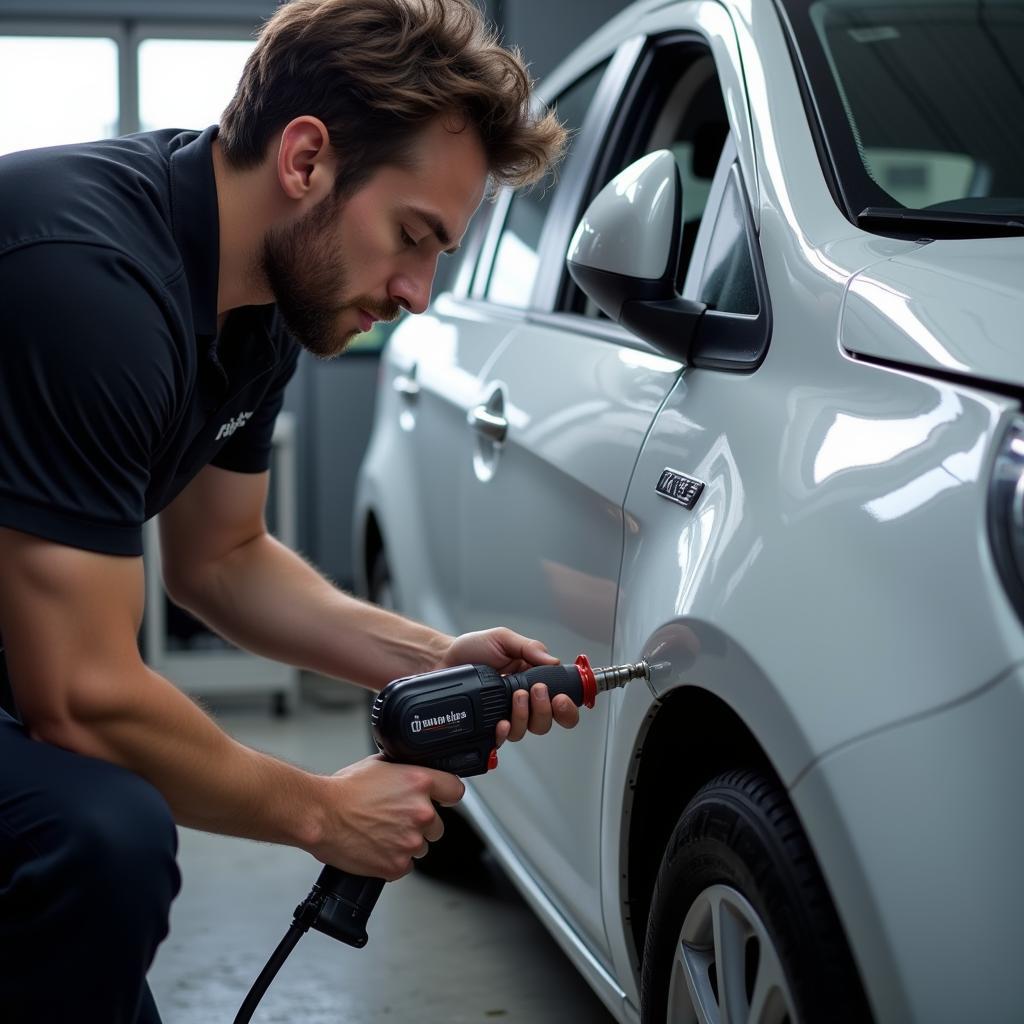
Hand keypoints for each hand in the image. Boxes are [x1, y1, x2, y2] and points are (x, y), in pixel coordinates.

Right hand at [313, 755, 464, 879]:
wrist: (321, 815)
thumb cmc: (344, 790)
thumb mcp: (380, 764)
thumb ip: (405, 771)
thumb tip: (414, 772)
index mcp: (420, 783)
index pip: (455, 790)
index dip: (446, 795)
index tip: (441, 799)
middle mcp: (421, 812)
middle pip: (437, 825)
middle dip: (420, 824)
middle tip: (395, 819)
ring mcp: (411, 840)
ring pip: (421, 846)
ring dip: (406, 842)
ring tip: (381, 833)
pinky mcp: (397, 864)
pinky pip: (405, 865)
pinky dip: (393, 860)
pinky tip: (376, 847)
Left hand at [438, 627, 579, 745]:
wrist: (440, 658)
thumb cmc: (472, 648)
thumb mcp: (503, 639)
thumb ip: (529, 648)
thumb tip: (554, 661)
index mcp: (531, 679)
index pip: (560, 700)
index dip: (567, 706)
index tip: (561, 697)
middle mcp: (521, 701)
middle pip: (547, 721)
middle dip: (546, 710)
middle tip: (537, 691)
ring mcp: (504, 714)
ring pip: (526, 731)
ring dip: (525, 716)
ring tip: (516, 696)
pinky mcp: (487, 725)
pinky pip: (501, 739)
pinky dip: (504, 733)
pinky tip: (500, 722)